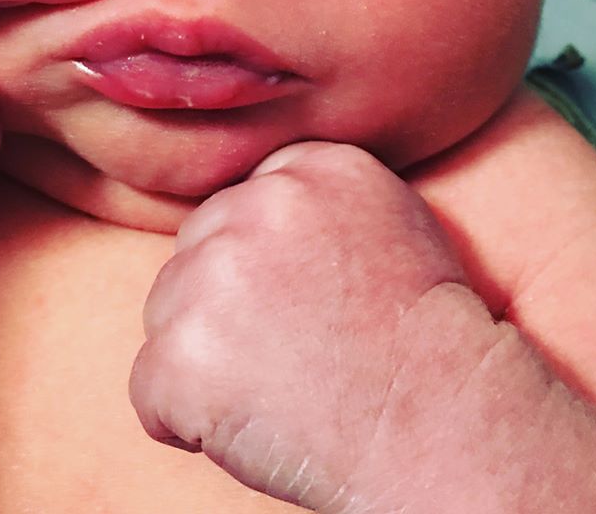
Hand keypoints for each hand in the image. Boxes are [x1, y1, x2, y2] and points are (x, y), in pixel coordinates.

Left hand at [129, 141, 494, 511]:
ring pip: (167, 312)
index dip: (265, 261)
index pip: (245, 200)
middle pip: (198, 248)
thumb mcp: (392, 224)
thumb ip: (315, 199)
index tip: (303, 303)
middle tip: (291, 353)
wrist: (447, 430)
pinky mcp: (185, 352)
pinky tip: (247, 424)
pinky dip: (180, 418)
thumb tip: (239, 216)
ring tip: (278, 388)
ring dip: (203, 357)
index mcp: (315, 166)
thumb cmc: (426, 344)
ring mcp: (217, 275)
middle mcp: (261, 204)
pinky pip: (148, 387)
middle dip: (225, 302)